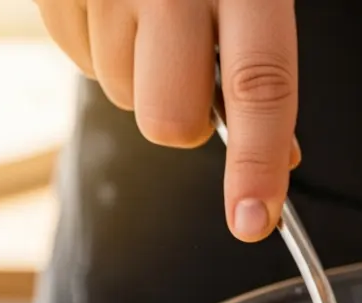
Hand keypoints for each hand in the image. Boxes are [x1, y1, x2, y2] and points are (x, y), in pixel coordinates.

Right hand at [35, 0, 300, 241]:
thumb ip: (266, 62)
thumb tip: (280, 160)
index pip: (260, 87)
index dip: (256, 164)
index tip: (253, 221)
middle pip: (169, 118)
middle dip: (186, 123)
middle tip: (196, 77)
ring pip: (123, 96)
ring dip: (144, 76)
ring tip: (154, 14)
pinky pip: (81, 62)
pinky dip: (104, 49)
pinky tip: (120, 6)